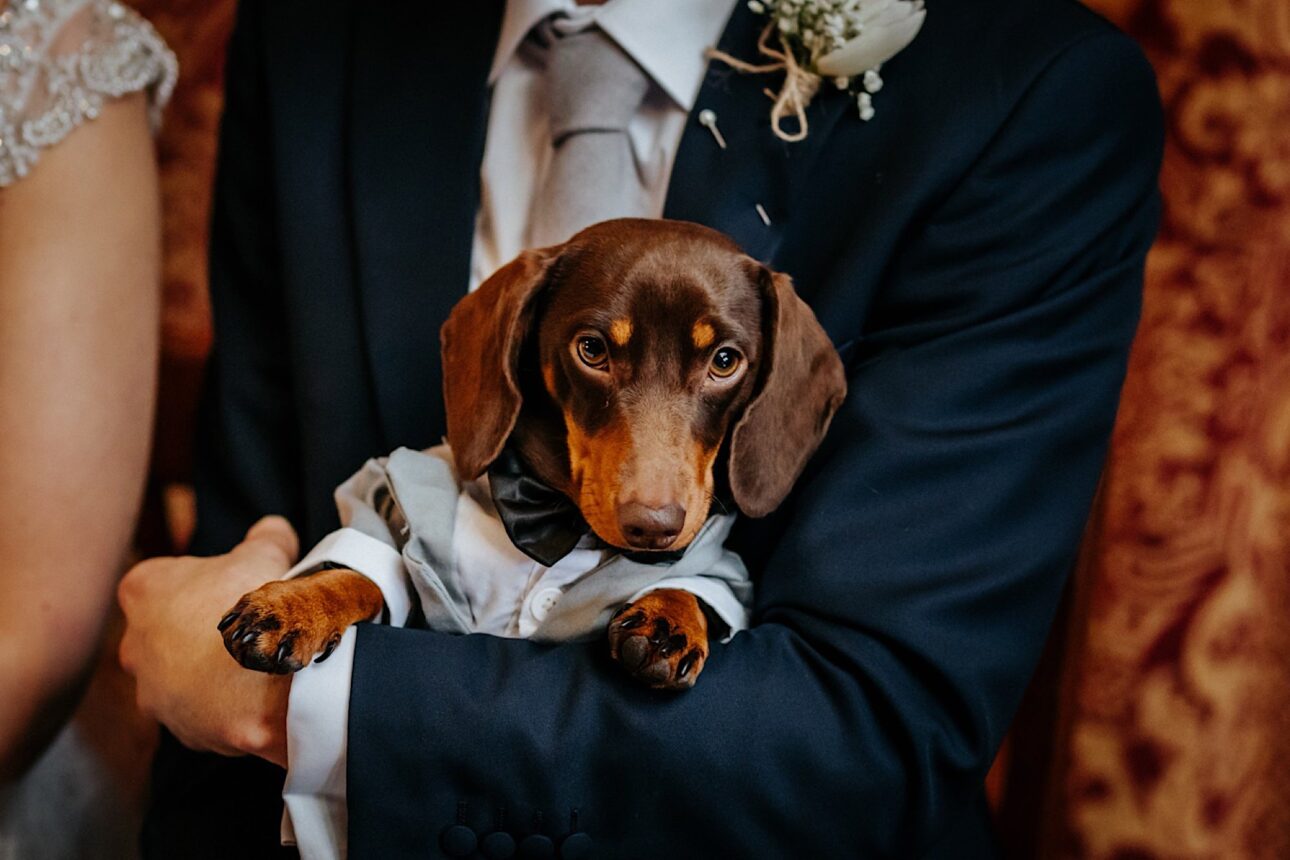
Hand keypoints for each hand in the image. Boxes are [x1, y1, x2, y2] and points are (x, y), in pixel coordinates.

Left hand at [118, 516, 298, 766]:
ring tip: (253, 664)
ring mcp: (154, 693)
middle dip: (195, 630)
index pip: (157, 580)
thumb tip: (272, 529)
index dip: (194, 583)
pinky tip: (256, 695)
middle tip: (241, 626)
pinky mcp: (180, 729)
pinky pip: (201, 713)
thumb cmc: (255, 606)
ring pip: (179, 677)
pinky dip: (224, 706)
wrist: (268, 677)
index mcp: (143, 592)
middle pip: (163, 632)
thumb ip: (265, 536)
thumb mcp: (267, 553)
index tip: (227, 587)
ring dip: (207, 672)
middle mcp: (134, 645)